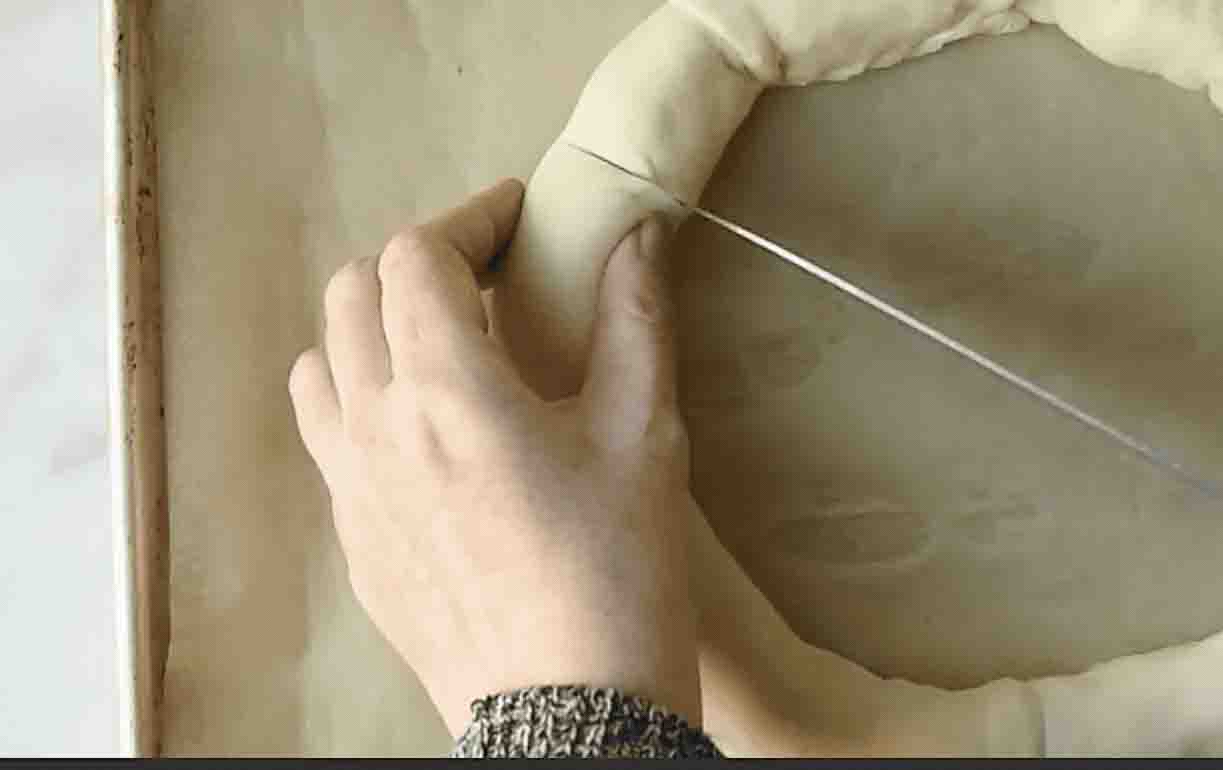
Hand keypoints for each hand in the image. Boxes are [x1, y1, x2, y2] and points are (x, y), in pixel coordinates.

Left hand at [288, 178, 701, 729]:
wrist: (571, 710)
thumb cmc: (617, 573)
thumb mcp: (643, 435)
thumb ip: (635, 319)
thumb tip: (638, 236)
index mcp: (447, 392)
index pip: (416, 257)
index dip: (467, 218)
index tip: (513, 220)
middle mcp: (376, 431)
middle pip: (352, 294)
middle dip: (417, 263)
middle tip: (483, 276)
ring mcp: (350, 491)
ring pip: (321, 365)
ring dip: (373, 330)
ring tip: (440, 347)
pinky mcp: (353, 541)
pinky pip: (327, 440)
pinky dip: (364, 402)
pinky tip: (427, 432)